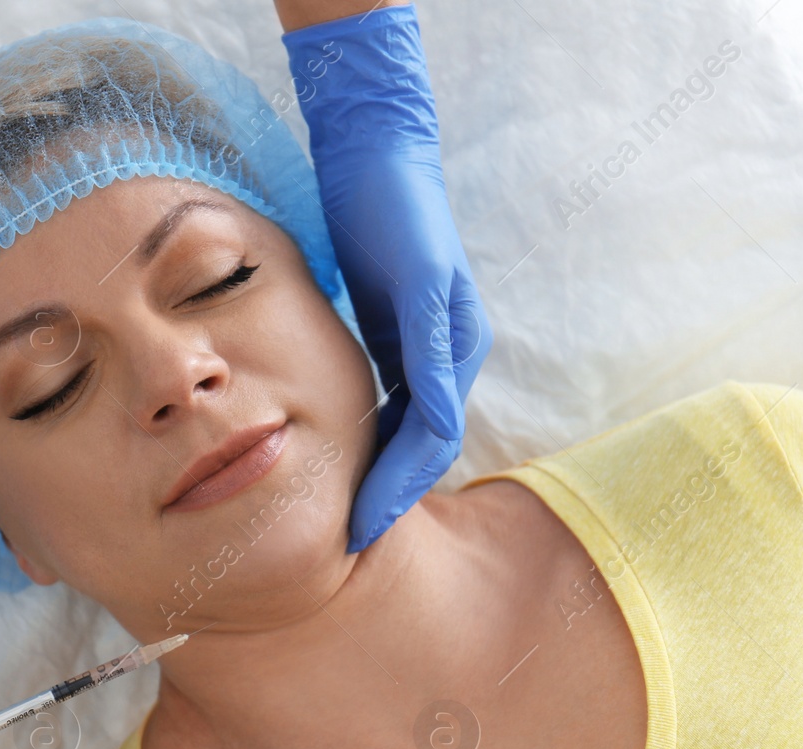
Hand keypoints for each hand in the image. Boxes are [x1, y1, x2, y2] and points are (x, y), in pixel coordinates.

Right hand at [282, 3, 491, 551]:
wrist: (373, 152)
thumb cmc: (368, 225)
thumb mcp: (368, 307)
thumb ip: (372, 355)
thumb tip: (345, 409)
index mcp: (438, 354)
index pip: (419, 438)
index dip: (390, 486)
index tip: (356, 526)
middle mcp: (457, 348)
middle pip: (431, 445)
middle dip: (395, 497)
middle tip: (358, 542)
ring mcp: (451, 327)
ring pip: (435, 427)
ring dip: (403, 480)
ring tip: (367, 522)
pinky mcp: (436, 302)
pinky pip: (430, 382)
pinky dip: (415, 431)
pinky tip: (389, 466)